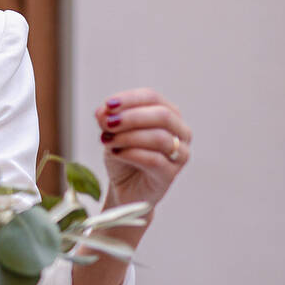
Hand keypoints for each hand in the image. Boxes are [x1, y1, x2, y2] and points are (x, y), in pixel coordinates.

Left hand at [94, 87, 191, 206]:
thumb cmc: (123, 155)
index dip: (129, 99)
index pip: (152, 97)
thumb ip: (108, 119)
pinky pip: (154, 160)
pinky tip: (116, 153)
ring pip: (160, 138)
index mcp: (168, 114)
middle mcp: (180, 132)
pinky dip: (131, 154)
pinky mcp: (171, 174)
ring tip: (107, 141)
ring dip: (128, 137)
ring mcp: (179, 154)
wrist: (125, 187)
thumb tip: (104, 111)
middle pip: (162, 115)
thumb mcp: (112, 132)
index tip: (108, 105)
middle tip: (108, 123)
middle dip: (131, 117)